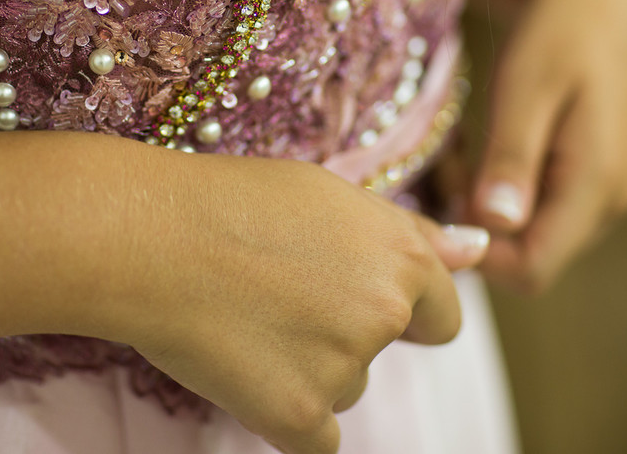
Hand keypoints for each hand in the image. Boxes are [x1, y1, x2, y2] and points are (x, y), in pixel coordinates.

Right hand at [119, 154, 489, 453]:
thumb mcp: (329, 196)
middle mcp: (384, 313)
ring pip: (341, 389)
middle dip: (343, 335)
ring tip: (246, 317)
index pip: (439, 314)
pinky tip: (242, 365)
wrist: (147, 236)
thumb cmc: (231, 202)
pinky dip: (281, 414)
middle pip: (381, 351)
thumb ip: (410, 233)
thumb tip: (479, 250)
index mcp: (401, 257)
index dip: (398, 309)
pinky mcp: (297, 416)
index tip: (348, 299)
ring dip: (306, 370)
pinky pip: (312, 438)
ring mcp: (344, 368)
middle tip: (276, 294)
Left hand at [461, 0, 626, 293]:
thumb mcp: (527, 86)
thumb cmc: (563, 28)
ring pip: (528, 233)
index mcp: (597, 185)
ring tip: (459, 151)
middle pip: (526, 256)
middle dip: (473, 226)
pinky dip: (498, 188)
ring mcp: (603, 192)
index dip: (475, 256)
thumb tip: (495, 225)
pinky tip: (480, 147)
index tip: (433, 208)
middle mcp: (608, 203)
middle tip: (444, 167)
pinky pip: (536, 207)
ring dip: (482, 205)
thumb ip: (513, 158)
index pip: (531, 270)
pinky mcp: (590, 178)